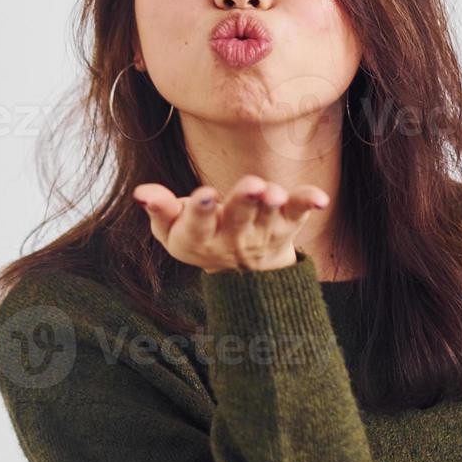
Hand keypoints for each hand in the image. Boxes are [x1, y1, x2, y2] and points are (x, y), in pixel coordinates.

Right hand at [132, 175, 328, 273]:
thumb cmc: (200, 237)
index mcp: (200, 238)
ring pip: (269, 216)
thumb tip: (141, 192)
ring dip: (273, 204)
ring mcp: (263, 232)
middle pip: (239, 218)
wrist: (244, 275)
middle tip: (252, 186)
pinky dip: (308, 203)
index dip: (199, 210)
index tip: (204, 194)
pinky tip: (320, 198)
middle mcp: (233, 238)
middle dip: (244, 201)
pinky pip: (299, 213)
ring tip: (273, 192)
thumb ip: (159, 209)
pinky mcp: (287, 225)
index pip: (197, 225)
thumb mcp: (172, 230)